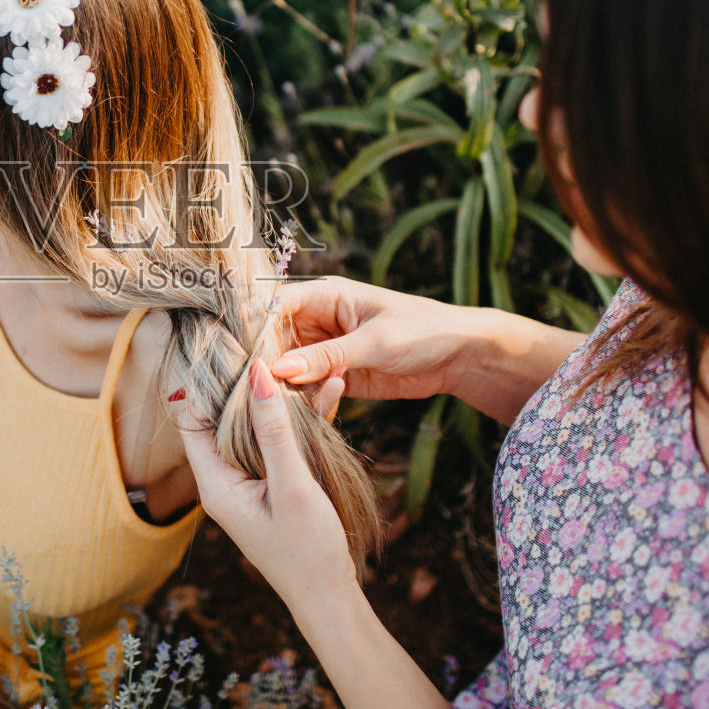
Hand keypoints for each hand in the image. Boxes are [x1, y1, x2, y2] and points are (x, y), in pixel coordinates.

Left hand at [179, 359, 357, 602]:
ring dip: (281, 397)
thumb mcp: (292, 484)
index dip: (208, 385)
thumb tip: (256, 374)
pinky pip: (281, 441)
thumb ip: (273, 429)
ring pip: (258, 426)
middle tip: (271, 343)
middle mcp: (226, 479)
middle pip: (225, 417)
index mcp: (216, 483)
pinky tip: (330, 390)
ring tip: (307, 361)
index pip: (193, 419)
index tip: (233, 350)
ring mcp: (251, 481)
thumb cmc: (307, 550)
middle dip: (249, 383)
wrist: (332, 599)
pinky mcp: (276, 483)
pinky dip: (301, 419)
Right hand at [269, 276, 472, 400]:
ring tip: (286, 406)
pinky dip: (306, 402)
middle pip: (276, 341)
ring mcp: (326, 351)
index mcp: (326, 296)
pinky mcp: (337, 377)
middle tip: (261, 393)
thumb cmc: (422, 331)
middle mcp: (319, 322)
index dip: (258, 331)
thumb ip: (326, 356)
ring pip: (289, 369)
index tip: (249, 360)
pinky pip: (309, 390)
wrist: (459, 357)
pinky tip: (310, 411)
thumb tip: (278, 369)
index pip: (276, 307)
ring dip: (287, 388)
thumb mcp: (374, 342)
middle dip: (269, 366)